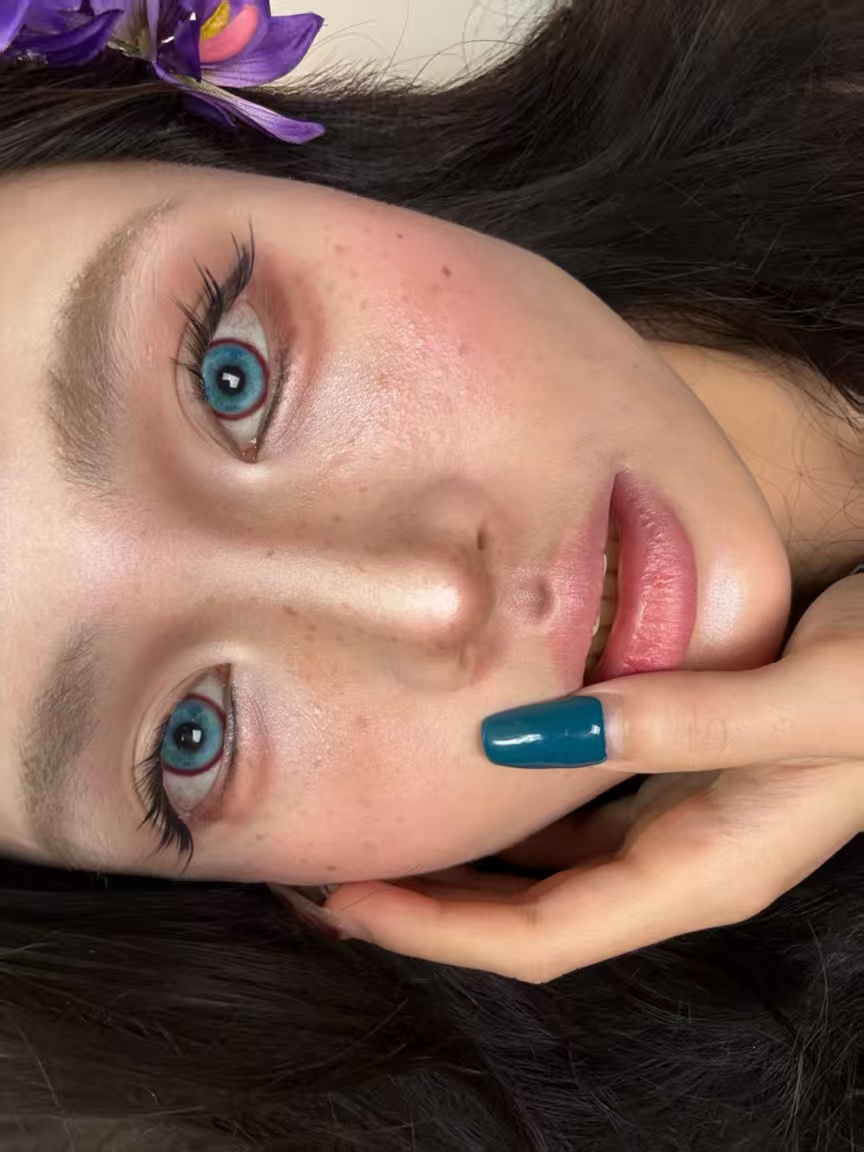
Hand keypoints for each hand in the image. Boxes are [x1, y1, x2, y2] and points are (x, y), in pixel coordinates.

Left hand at [324, 571, 863, 982]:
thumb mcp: (807, 700)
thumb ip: (682, 720)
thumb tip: (530, 731)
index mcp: (705, 870)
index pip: (542, 936)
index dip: (437, 929)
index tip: (344, 898)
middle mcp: (684, 865)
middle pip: (527, 921)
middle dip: (425, 911)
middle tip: (323, 876)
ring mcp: (680, 828)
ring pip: (543, 876)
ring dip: (458, 867)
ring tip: (372, 836)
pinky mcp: (680, 783)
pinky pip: (572, 823)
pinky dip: (509, 817)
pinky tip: (465, 781)